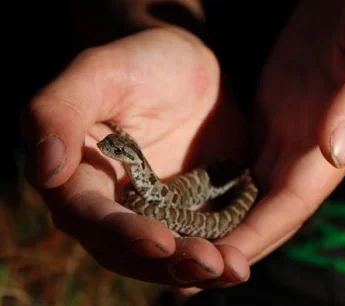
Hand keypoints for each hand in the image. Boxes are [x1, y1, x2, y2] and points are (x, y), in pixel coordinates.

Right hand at [20, 27, 250, 287]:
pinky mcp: (190, 209)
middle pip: (130, 250)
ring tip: (233, 270)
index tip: (158, 242)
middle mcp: (115, 204)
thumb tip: (45, 170)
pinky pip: (201, 240)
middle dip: (168, 263)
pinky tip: (240, 260)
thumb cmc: (138, 62)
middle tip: (210, 265)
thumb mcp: (98, 73)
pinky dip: (221, 253)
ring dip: (198, 269)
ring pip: (168, 256)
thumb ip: (59, 112)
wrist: (186, 66)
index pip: (89, 216)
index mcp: (82, 177)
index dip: (120, 233)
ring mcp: (156, 211)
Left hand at [217, 0, 344, 264]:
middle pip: (268, 210)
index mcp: (333, 143)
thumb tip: (336, 150)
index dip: (260, 236)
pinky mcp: (272, 116)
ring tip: (185, 245)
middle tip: (191, 273)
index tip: (224, 263)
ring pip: (252, 192)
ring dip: (224, 222)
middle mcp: (309, 149)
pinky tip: (196, 199)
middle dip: (236, 243)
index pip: (292, 203)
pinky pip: (243, 161)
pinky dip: (221, 187)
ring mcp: (288, 134)